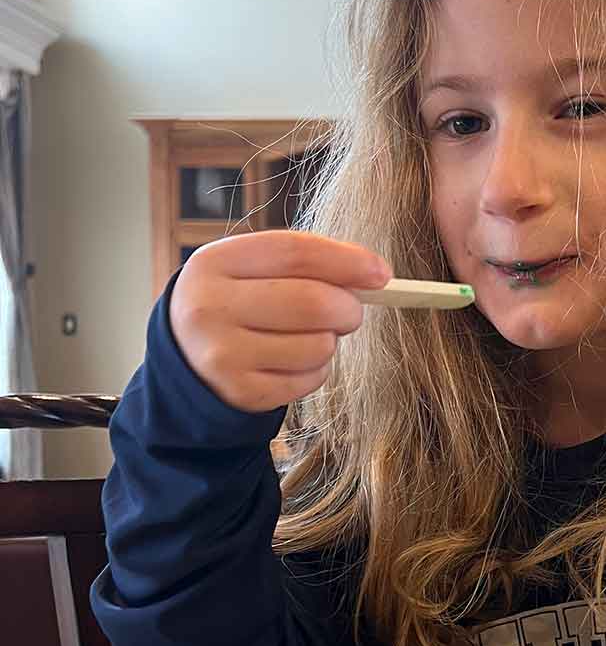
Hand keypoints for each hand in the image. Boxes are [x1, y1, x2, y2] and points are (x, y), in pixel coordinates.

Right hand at [168, 230, 390, 412]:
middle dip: (347, 308)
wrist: (185, 356)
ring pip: (319, 345)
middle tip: (349, 311)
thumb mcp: (251, 269)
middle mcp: (210, 308)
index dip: (346, 261)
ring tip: (307, 336)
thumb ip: (306, 262)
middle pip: (313, 302)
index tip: (381, 273)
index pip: (295, 253)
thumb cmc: (235, 302)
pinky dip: (316, 369)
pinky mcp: (241, 392)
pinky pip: (310, 379)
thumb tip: (374, 274)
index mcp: (214, 263)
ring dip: (329, 341)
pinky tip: (292, 360)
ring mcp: (222, 355)